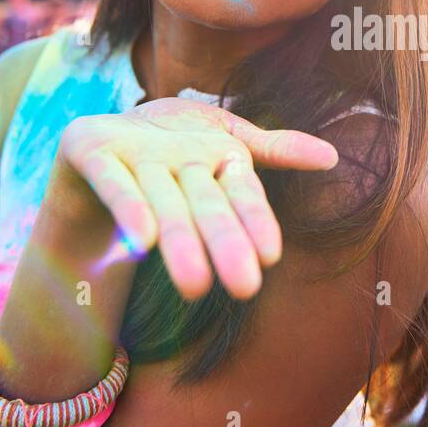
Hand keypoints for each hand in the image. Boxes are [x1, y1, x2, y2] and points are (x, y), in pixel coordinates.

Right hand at [49, 97, 338, 300]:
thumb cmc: (173, 156)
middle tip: (246, 287)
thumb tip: (334, 155)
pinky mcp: (93, 149)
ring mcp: (136, 150)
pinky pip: (115, 185)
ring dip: (180, 241)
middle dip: (225, 243)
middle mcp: (179, 150)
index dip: (255, 220)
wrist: (95, 139)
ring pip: (164, 201)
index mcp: (215, 151)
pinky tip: (144, 240)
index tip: (271, 256)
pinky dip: (130, 209)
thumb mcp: (221, 154)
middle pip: (208, 203)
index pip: (242, 191)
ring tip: (196, 286)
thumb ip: (274, 154)